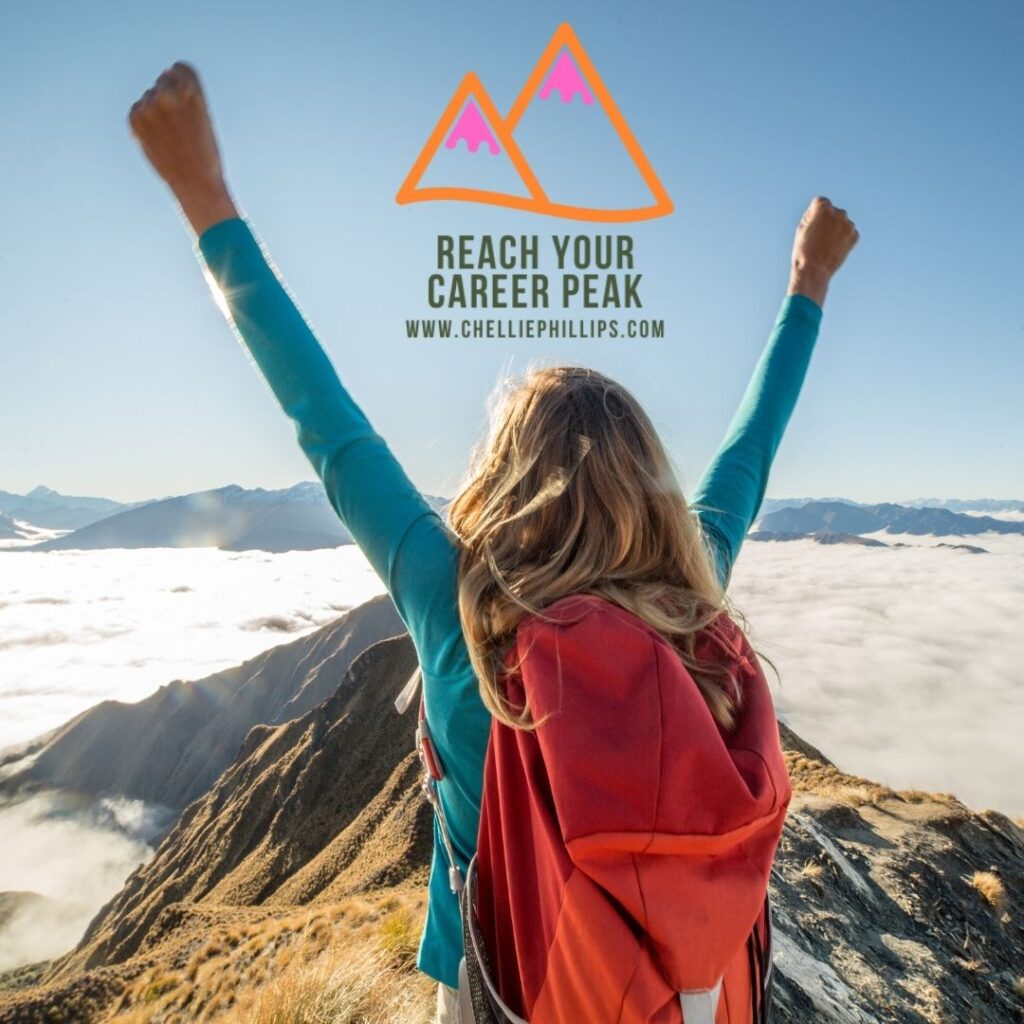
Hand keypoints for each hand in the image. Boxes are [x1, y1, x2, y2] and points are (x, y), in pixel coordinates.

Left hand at [129, 62, 237, 234]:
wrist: (196, 185)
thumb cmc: (205, 154)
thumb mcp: (203, 117)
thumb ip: (184, 95)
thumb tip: (160, 78)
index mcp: (193, 93)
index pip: (179, 67)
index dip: (181, 82)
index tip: (185, 100)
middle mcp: (170, 95)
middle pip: (162, 82)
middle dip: (168, 99)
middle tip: (179, 127)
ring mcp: (151, 106)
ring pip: (148, 98)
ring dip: (155, 113)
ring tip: (170, 137)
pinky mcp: (136, 118)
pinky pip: (136, 110)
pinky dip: (144, 123)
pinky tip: (157, 140)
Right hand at [787, 197, 858, 305]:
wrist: (814, 271)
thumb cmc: (803, 251)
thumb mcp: (801, 229)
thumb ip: (812, 216)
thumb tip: (821, 212)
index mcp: (823, 208)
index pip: (820, 202)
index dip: (813, 214)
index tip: (810, 227)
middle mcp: (838, 212)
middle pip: (832, 211)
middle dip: (827, 220)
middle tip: (817, 237)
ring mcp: (848, 224)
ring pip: (842, 222)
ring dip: (836, 229)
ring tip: (825, 244)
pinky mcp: (854, 236)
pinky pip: (849, 232)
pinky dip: (843, 238)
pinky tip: (833, 248)